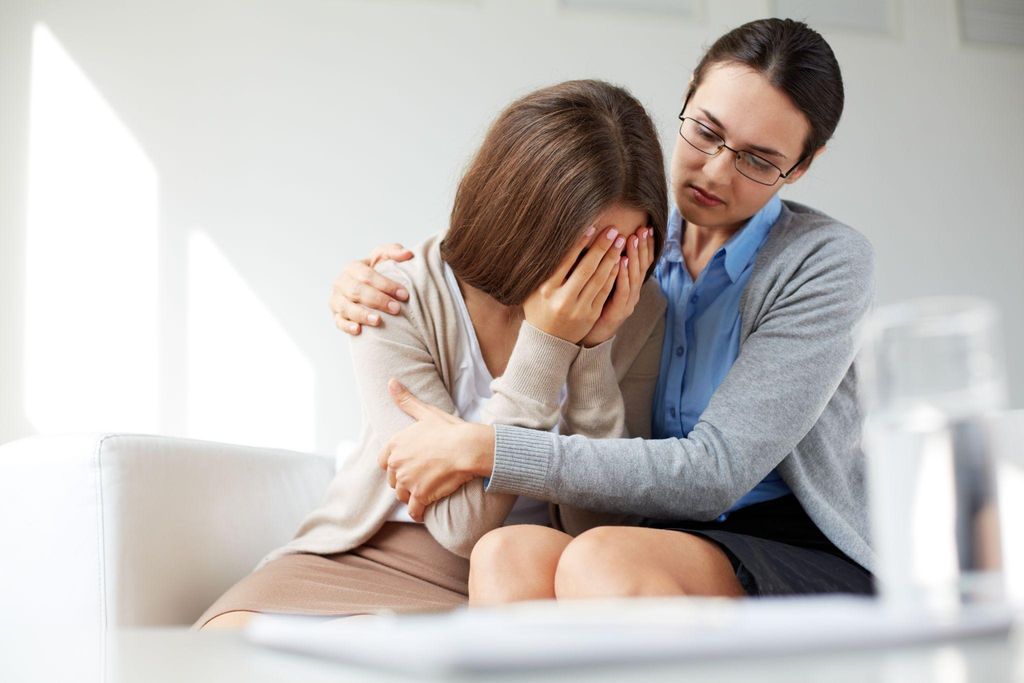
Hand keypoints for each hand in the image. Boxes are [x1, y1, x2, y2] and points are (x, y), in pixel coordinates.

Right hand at [329, 244, 413, 334]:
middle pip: (356, 291)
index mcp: (352, 268)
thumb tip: (408, 254)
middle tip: (396, 308)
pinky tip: (359, 330)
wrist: (367, 289)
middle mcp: (341, 283)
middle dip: (377, 300)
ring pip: (346, 307)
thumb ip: (394, 252)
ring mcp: (337, 300)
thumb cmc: (377, 273)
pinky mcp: (337, 316)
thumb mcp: (384, 258)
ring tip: (378, 321)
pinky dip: (347, 326)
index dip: (386, 285)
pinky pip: (339, 322)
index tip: (404, 294)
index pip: (367, 275)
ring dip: (362, 314)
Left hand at [378, 379, 494, 520]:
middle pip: (394, 480)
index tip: (405, 466)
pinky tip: (423, 512)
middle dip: (404, 481)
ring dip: (410, 496)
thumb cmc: (449, 429)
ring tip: (423, 493)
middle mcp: (397, 464)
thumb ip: (406, 400)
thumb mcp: (426, 412)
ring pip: (402, 495)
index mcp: (395, 444)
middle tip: (419, 479)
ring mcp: (408, 481)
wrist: (467, 448)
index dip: (395, 465)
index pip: (384, 462)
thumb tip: (390, 381)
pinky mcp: (420, 495)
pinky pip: (414, 510)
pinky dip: (417, 512)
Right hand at [522, 226, 626, 343]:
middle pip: (586, 269)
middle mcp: (562, 300)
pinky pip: (605, 292)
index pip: (565, 262)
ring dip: (611, 259)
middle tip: (613, 231)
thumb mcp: (532, 290)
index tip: (591, 227)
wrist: (547, 341)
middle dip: (601, 248)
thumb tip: (553, 240)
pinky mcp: (591, 316)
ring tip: (620, 242)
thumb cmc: (538, 309)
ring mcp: (578, 309)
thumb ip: (543, 270)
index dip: (579, 244)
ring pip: (599, 280)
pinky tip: (619, 262)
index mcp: (545, 290)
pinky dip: (613, 276)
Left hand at [582, 227, 655, 346]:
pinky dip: (622, 275)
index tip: (646, 227)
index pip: (644, 262)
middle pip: (642, 267)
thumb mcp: (603, 282)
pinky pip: (622, 291)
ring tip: (632, 239)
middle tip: (643, 229)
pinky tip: (620, 262)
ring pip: (634, 277)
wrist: (590, 337)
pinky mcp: (618, 312)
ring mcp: (627, 303)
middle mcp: (633, 293)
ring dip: (633, 256)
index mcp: (631, 286)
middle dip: (643, 246)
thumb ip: (607, 265)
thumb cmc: (594, 306)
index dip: (646, 245)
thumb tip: (605, 240)